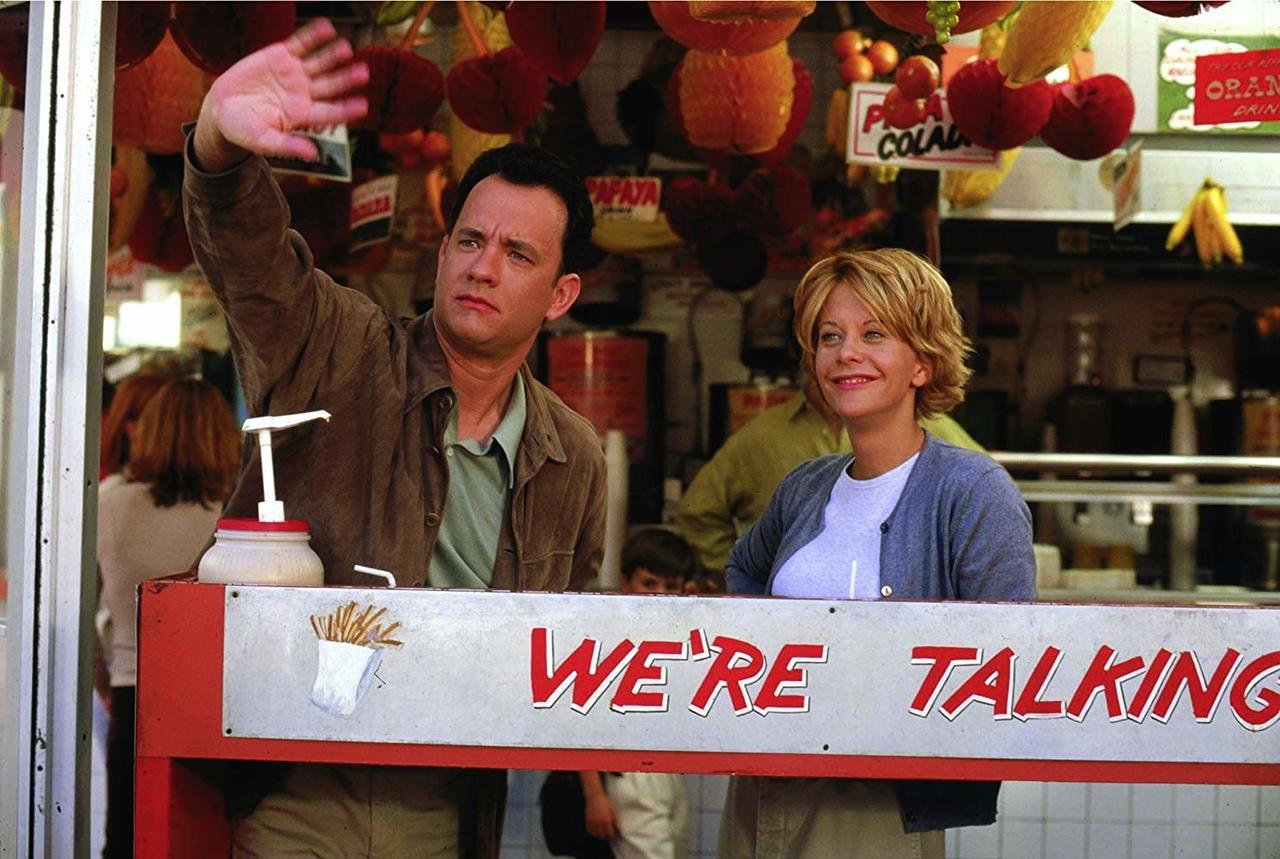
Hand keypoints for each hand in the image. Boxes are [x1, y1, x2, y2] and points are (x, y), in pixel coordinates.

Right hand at [193, 18, 368, 170]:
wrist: (223, 108)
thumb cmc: (244, 130)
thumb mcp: (263, 141)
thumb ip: (287, 146)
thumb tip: (313, 155)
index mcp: (303, 115)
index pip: (330, 112)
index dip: (346, 109)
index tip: (363, 106)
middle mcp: (304, 93)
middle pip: (330, 85)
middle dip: (346, 79)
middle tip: (364, 73)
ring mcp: (294, 73)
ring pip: (319, 63)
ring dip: (333, 55)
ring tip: (345, 48)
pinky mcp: (280, 56)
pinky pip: (300, 43)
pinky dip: (312, 36)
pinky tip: (327, 28)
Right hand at [583, 792, 619, 840]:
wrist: (594, 796)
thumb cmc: (605, 802)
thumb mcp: (612, 811)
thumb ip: (616, 821)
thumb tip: (619, 829)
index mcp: (606, 820)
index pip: (610, 833)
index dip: (612, 835)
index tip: (613, 834)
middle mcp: (599, 823)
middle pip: (603, 835)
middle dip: (606, 836)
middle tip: (608, 834)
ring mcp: (592, 822)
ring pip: (596, 834)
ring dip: (600, 835)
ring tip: (603, 834)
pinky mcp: (588, 821)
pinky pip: (590, 830)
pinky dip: (593, 832)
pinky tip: (596, 831)